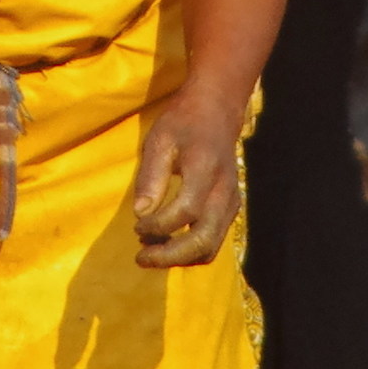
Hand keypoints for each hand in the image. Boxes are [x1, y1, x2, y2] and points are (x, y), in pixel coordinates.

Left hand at [130, 85, 244, 268]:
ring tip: (151, 252)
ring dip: (179, 258)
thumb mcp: (160, 140)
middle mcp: (224, 190)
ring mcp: (231, 201)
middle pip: (203, 240)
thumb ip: (150, 176)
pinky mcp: (231, 208)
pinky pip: (214, 241)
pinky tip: (168, 244)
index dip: (158, 226)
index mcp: (205, 169)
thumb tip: (140, 213)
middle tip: (141, 257)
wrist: (217, 110)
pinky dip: (190, 251)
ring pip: (210, 247)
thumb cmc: (183, 123)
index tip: (136, 226)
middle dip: (169, 256)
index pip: (186, 210)